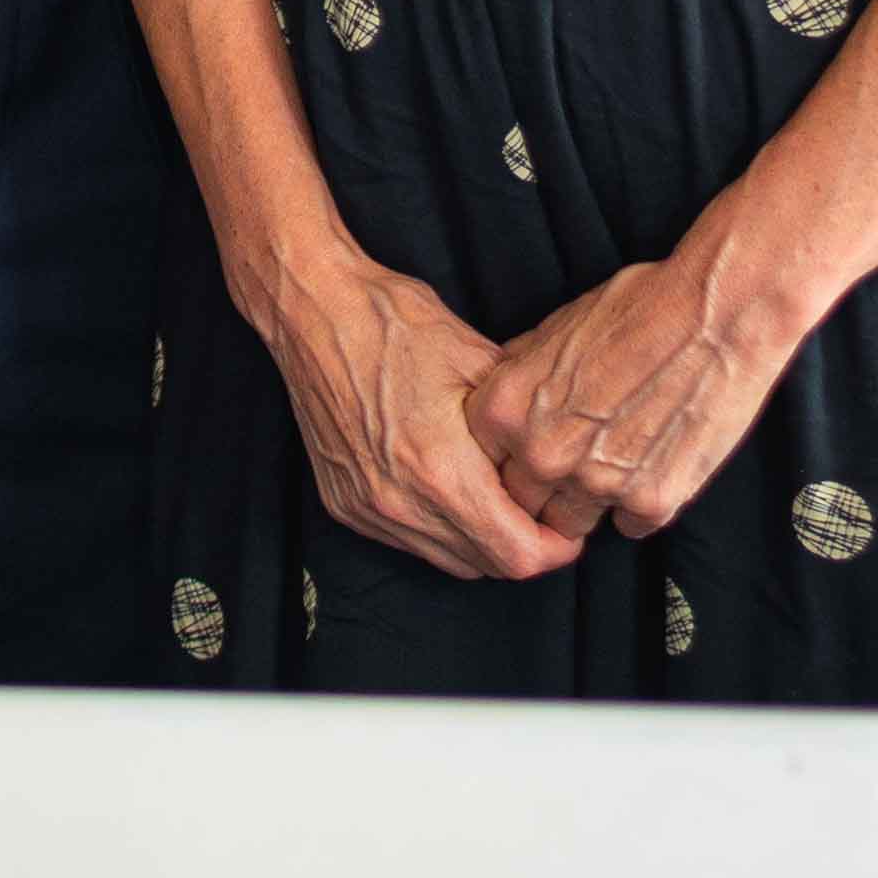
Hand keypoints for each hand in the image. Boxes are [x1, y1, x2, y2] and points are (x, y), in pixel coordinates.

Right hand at [252, 246, 582, 581]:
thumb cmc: (391, 323)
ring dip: (480, 541)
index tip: (566, 525)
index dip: (556, 548)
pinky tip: (445, 489)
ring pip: (448, 560)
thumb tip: (555, 453)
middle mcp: (399, 502)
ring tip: (493, 498)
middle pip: (486, 566)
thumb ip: (520, 422)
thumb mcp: (477, 359)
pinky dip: (438, 529)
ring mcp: (367, 507)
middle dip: (522, 545)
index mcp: (439, 470)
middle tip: (536, 509)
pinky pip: (409, 541)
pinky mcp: (344, 503)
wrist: (312, 312)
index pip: (518, 554)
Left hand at [469, 248, 804, 541]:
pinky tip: (652, 467)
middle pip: (521, 502)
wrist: (716, 315)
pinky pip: (630, 525)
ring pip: (572, 524)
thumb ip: (520, 372)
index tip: (528, 452)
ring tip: (613, 464)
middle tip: (572, 463)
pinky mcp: (651, 502)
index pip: (480, 462)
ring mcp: (595, 484)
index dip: (507, 457)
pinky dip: (638, 504)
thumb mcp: (554, 328)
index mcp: (505, 409)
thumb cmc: (637, 308)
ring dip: (587, 502)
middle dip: (541, 489)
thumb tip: (503, 392)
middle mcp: (542, 453)